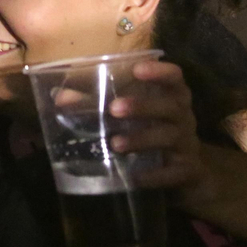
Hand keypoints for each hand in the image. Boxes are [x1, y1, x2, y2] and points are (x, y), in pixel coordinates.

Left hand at [108, 59, 206, 197]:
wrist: (188, 174)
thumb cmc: (152, 132)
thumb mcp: (133, 116)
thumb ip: (97, 103)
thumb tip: (59, 97)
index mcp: (172, 97)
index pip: (174, 77)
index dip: (159, 71)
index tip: (137, 68)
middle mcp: (184, 118)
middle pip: (170, 106)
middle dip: (142, 105)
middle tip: (113, 108)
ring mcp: (187, 145)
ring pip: (169, 138)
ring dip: (141, 139)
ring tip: (114, 143)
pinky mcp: (186, 172)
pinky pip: (172, 173)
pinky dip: (152, 175)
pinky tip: (132, 177)